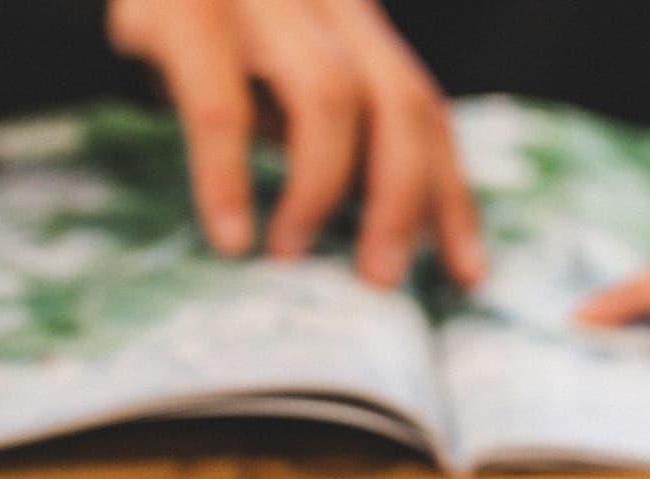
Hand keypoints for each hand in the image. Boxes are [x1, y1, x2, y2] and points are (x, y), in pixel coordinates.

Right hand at [106, 0, 485, 287]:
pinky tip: (229, 239)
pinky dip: (228, 180)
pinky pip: (219, 106)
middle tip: (380, 281)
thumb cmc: (182, 28)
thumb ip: (314, 122)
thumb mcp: (267, 70)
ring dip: (320, 193)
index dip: (450, 195)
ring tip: (290, 257)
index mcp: (347, 17)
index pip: (422, 108)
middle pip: (397, 104)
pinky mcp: (183, 7)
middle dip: (401, 204)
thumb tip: (364, 224)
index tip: (467, 273)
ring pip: (329, 100)